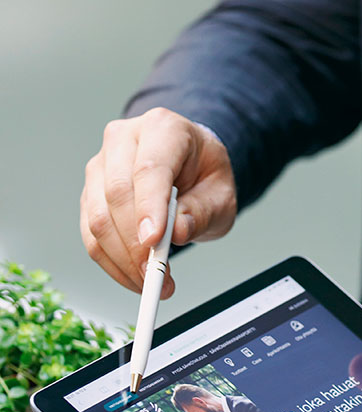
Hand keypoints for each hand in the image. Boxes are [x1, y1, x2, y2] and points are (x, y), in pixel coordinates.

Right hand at [80, 108, 237, 296]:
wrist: (190, 167)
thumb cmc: (205, 175)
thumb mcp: (221, 193)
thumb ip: (202, 210)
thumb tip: (177, 231)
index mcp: (163, 129)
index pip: (149, 169)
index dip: (148, 208)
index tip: (154, 242)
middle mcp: (124, 140)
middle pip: (117, 193)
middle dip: (135, 242)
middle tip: (157, 275)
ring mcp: (101, 165)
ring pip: (99, 217)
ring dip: (122, 258)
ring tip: (153, 282)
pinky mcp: (91, 193)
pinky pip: (91, 233)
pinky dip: (112, 262)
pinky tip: (134, 278)